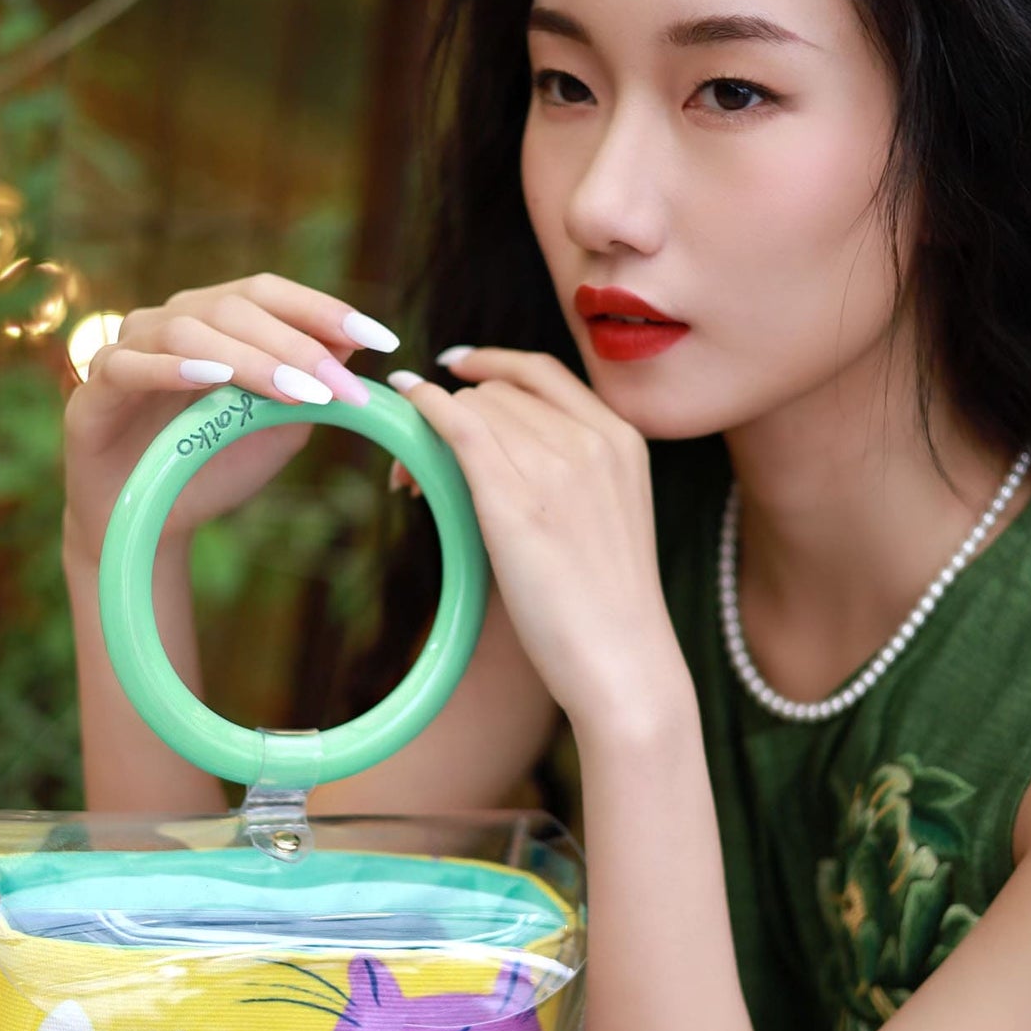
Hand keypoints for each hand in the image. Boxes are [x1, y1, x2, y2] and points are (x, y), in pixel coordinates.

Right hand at [62, 272, 398, 564]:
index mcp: (214, 319)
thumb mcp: (274, 428)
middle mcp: (169, 320)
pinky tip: (213, 378)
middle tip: (344, 387)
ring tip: (298, 392)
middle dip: (299, 345)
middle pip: (237, 307)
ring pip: (189, 328)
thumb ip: (305, 388)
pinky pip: (131, 364)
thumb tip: (352, 348)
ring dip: (251, 359)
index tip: (382, 340)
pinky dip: (174, 366)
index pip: (271, 294)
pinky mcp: (94, 390)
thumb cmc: (209, 466)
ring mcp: (127, 349)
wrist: (144, 523)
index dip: (326, 310)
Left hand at [386, 348, 687, 726]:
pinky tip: (405, 402)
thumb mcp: (604, 517)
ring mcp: (558, 467)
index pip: (544, 374)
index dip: (493, 365)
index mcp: (623, 440)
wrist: (624, 664)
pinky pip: (460, 427)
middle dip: (453, 413)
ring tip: (413, 482)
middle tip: (418, 462)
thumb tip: (488, 447)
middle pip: (499, 393)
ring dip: (431, 432)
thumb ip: (567, 471)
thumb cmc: (605, 607)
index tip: (458, 368)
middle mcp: (594, 441)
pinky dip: (426, 407)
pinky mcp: (516, 502)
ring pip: (474, 410)